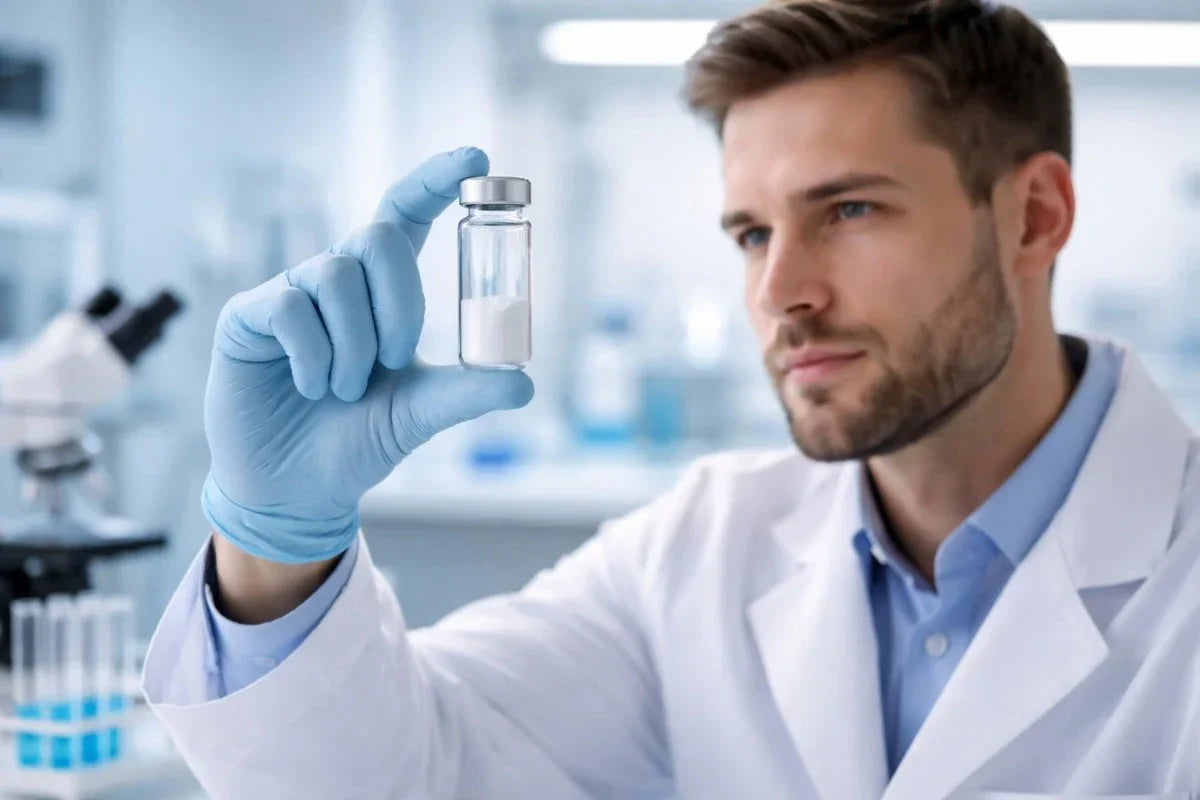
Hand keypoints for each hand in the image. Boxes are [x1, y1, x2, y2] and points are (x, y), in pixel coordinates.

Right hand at [201, 148, 533, 563]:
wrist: (297, 488)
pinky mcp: (247, 317)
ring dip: (353, 345)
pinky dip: (315, 355)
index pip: (405, 213)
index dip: (436, 179)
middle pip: (375, 236)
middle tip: (394, 361)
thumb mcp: (418, 414)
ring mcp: (289, 292)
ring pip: (334, 274)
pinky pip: (289, 308)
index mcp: (380, 291)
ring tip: (344, 389)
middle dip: (399, 302)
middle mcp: (336, 279)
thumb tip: (524, 383)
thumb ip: (464, 393)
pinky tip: (311, 387)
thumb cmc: (357, 441)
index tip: (478, 159)